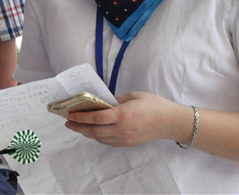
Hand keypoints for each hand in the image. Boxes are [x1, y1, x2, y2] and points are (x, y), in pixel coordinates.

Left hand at [64, 91, 190, 146]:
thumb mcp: (133, 96)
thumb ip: (115, 101)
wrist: (171, 122)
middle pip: (94, 131)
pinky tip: (92, 132)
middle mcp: (122, 129)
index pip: (96, 118)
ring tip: (76, 127)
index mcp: (123, 114)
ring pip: (100, 138)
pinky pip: (108, 142)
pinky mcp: (129, 143)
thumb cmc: (154, 105)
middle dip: (78, 127)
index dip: (81, 117)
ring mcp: (125, 138)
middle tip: (67, 123)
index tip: (70, 115)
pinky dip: (97, 137)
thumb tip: (101, 103)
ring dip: (86, 133)